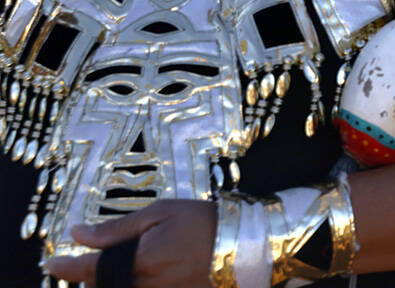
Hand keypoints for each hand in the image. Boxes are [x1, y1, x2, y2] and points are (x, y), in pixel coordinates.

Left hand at [44, 199, 216, 287]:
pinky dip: (134, 285)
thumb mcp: (160, 213)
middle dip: (91, 277)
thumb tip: (77, 233)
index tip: (50, 263)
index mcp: (141, 260)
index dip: (65, 267)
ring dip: (111, 283)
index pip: (89, 269)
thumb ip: (116, 228)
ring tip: (121, 267)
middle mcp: (147, 285)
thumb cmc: (203, 222)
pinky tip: (143, 274)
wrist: (245, 243)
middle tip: (92, 262)